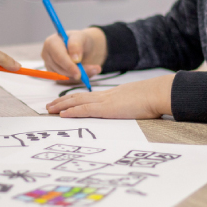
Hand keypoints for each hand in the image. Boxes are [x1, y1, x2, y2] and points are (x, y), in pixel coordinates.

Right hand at [41, 27, 105, 81]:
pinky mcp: (54, 75)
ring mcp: (50, 66)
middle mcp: (47, 55)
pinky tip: (86, 73)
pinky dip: (77, 79)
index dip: (68, 65)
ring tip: (94, 69)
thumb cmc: (80, 40)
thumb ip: (76, 45)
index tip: (79, 72)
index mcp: (51, 43)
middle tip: (94, 69)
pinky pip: (65, 82)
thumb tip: (75, 59)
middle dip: (76, 72)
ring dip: (78, 76)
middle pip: (59, 69)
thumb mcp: (81, 37)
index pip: (58, 57)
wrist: (83, 48)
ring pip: (63, 78)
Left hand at [46, 73, 173, 118]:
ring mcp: (105, 101)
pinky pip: (85, 110)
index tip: (64, 102)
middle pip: (78, 97)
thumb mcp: (137, 101)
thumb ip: (129, 105)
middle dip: (62, 101)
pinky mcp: (107, 108)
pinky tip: (62, 114)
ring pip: (77, 101)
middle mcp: (105, 96)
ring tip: (49, 109)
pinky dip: (72, 111)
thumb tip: (131, 109)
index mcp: (112, 95)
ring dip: (61, 106)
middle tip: (49, 106)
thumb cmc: (152, 98)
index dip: (74, 99)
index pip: (88, 96)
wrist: (157, 93)